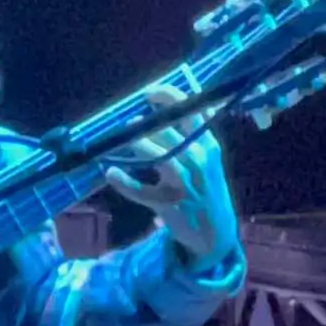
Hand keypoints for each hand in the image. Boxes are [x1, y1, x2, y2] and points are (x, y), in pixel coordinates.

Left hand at [103, 82, 241, 272]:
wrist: (215, 233)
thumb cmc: (205, 188)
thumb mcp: (205, 157)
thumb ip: (187, 134)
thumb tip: (157, 108)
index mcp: (207, 145)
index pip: (191, 111)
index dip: (167, 96)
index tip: (148, 93)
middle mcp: (199, 160)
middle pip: (170, 132)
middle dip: (145, 124)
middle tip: (129, 123)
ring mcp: (185, 183)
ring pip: (160, 157)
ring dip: (137, 146)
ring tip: (120, 141)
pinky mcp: (170, 204)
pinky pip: (143, 191)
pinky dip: (124, 183)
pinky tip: (111, 173)